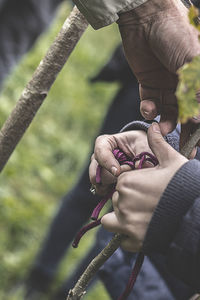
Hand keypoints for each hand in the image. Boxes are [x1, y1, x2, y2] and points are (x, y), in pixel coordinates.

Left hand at [101, 123, 187, 251]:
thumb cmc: (184, 185)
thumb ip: (158, 143)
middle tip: (148, 204)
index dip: (132, 185)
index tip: (146, 189)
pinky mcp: (132, 241)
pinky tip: (143, 230)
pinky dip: (127, 236)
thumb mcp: (172, 161)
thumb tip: (153, 125)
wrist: (197, 213)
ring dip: (121, 219)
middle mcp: (122, 201)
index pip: (120, 183)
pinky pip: (120, 239)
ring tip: (141, 217)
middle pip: (116, 201)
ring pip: (111, 220)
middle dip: (127, 202)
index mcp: (127, 181)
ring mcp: (126, 223)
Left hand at [117, 0, 199, 135]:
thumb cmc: (175, 35)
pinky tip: (148, 108)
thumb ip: (196, 89)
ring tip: (160, 128)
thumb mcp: (191, 62)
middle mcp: (185, 83)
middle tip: (179, 149)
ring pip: (168, 111)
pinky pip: (150, 103)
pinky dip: (148, 110)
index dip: (199, 125)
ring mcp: (167, 84)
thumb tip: (198, 118)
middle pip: (186, 113)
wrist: (145, 19)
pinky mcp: (149, 83)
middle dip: (184, 131)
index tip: (197, 143)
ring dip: (165, 122)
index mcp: (199, 78)